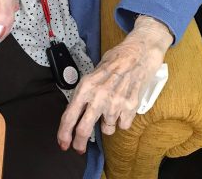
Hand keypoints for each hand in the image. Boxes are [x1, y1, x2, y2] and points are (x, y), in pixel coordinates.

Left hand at [57, 16, 172, 153]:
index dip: (64, 133)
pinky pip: (122, 125)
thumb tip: (76, 114)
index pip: (70, 115)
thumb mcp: (93, 73)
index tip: (62, 143)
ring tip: (111, 106)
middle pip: (84, 129)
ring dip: (106, 123)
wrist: (138, 53)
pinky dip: (121, 119)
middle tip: (78, 149)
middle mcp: (98, 97)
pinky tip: (123, 105)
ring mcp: (115, 103)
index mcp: (85, 86)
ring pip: (106, 129)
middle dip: (79, 142)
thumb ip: (85, 93)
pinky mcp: (130, 107)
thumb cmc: (114, 60)